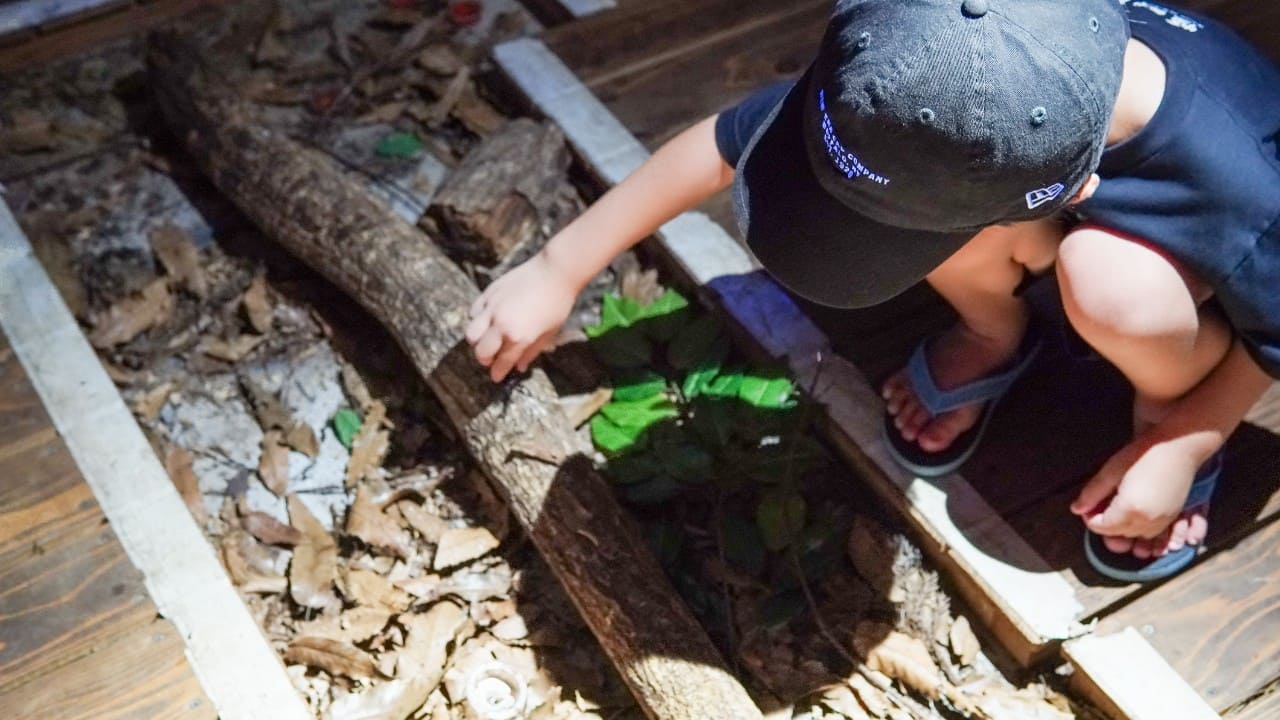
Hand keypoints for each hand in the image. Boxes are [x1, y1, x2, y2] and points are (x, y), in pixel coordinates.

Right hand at [466, 251, 578, 381]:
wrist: (556, 271)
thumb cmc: (558, 303)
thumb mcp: (550, 333)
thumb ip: (531, 352)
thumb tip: (519, 367)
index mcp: (518, 337)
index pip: (501, 363)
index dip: (498, 373)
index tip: (497, 377)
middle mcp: (501, 325)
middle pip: (481, 352)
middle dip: (485, 360)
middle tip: (492, 359)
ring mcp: (492, 308)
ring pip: (471, 333)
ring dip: (477, 341)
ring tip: (488, 339)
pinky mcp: (489, 293)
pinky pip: (474, 311)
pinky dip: (478, 319)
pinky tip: (488, 319)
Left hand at [1069, 433, 1204, 540]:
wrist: (1179, 447)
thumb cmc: (1144, 454)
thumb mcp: (1111, 471)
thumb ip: (1092, 493)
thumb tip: (1076, 509)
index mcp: (1130, 510)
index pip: (1101, 526)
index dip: (1089, 517)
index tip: (1089, 503)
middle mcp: (1148, 522)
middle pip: (1117, 533)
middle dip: (1104, 521)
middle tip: (1100, 501)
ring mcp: (1163, 522)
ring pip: (1134, 535)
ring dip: (1121, 525)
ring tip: (1117, 503)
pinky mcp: (1172, 518)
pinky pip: (1151, 532)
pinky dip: (1138, 525)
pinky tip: (1134, 507)